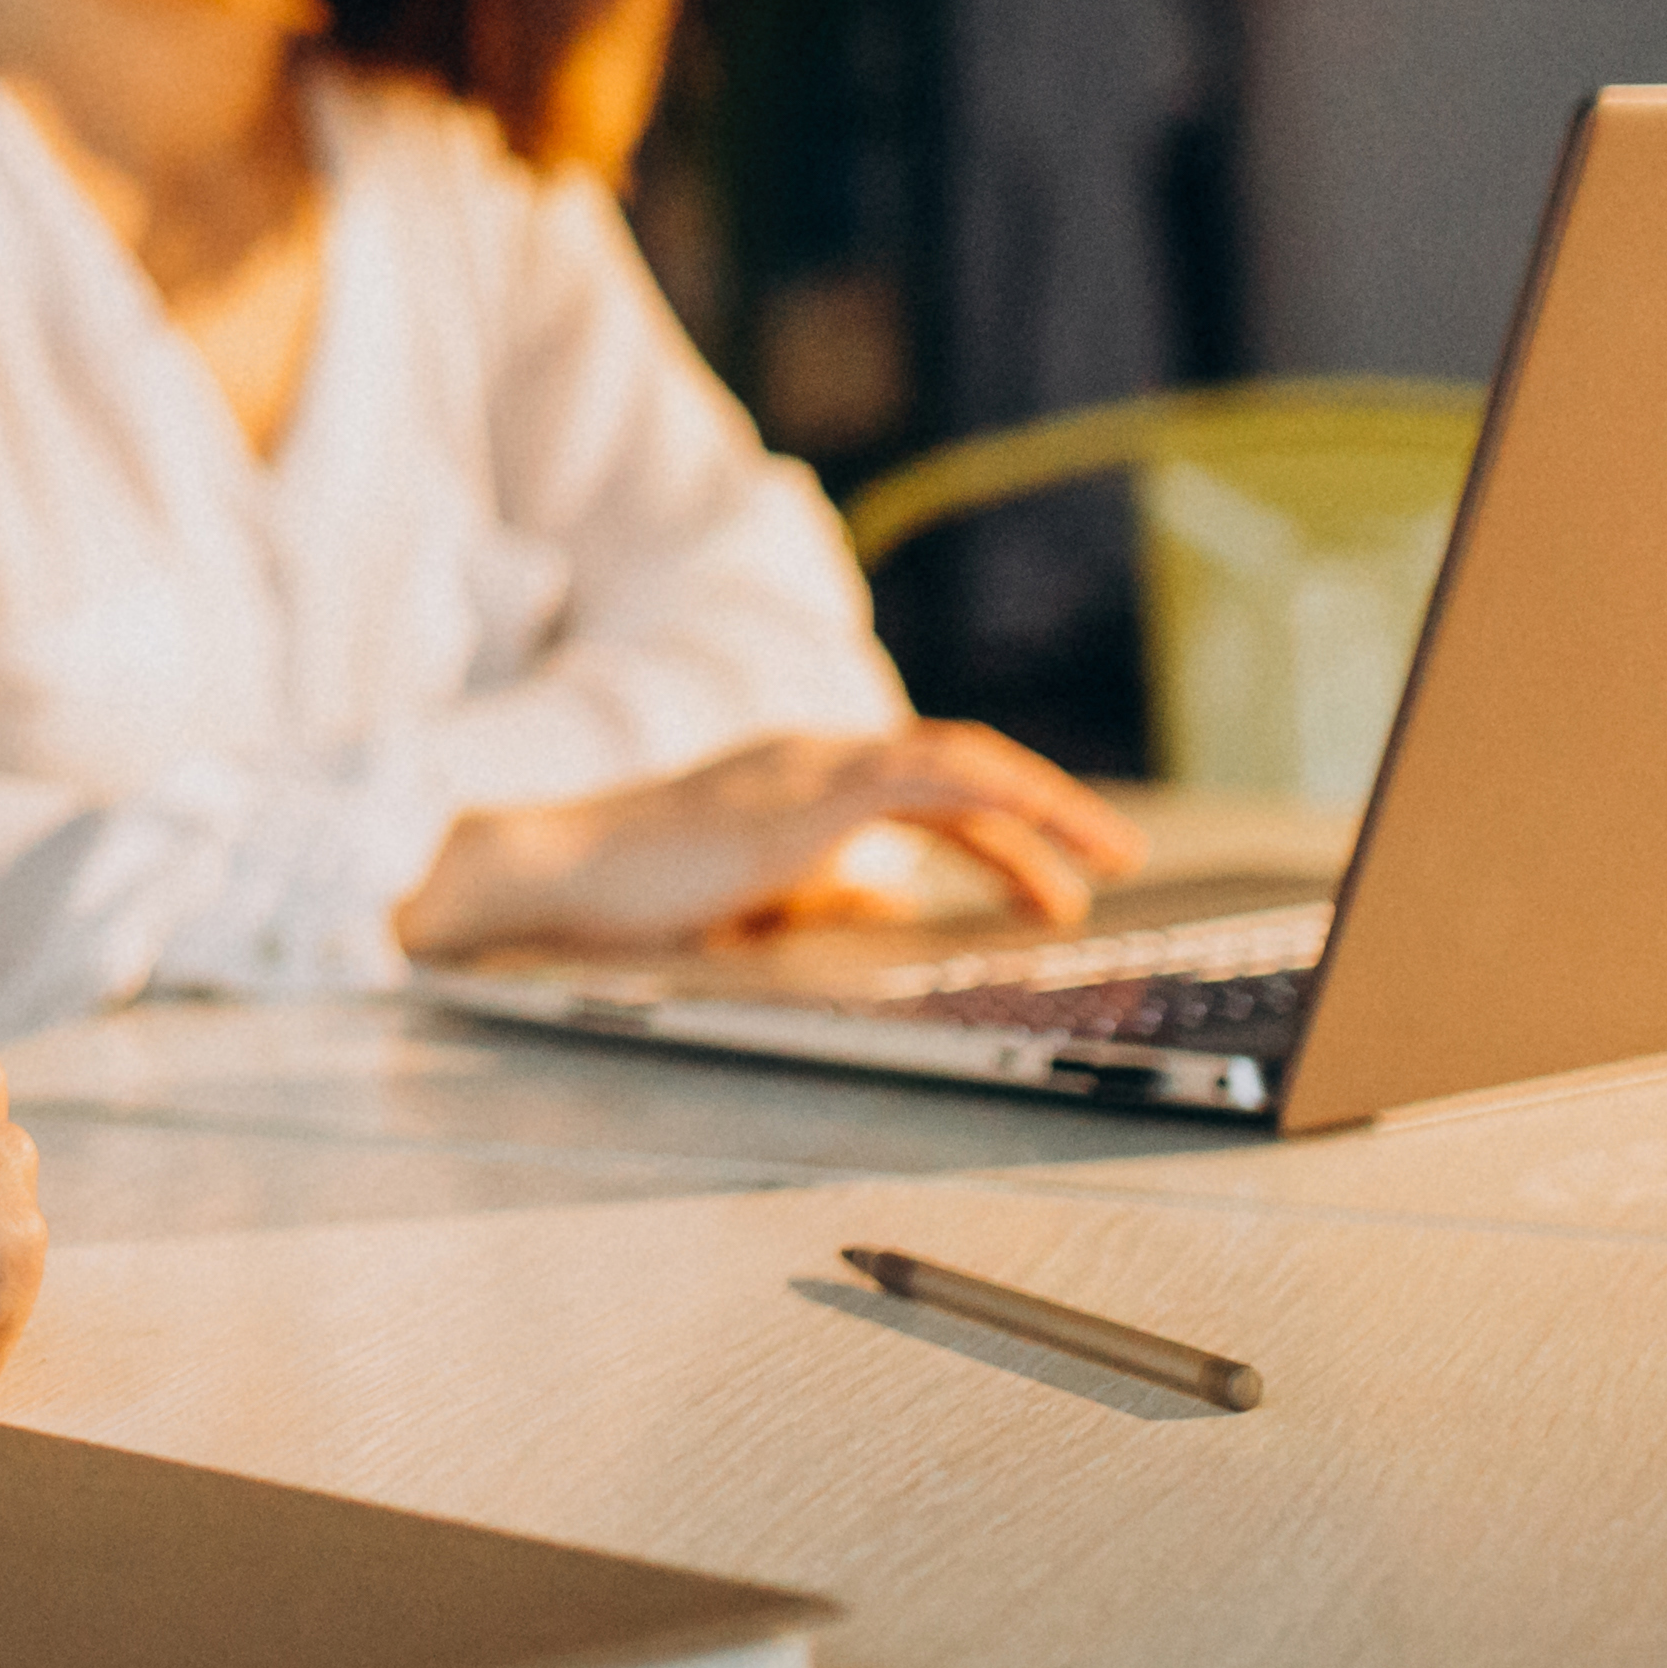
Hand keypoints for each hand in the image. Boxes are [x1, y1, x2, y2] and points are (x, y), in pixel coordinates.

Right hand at [393, 721, 1143, 958]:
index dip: (1000, 834)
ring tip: (1104, 859)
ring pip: (958, 764)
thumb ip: (822, 897)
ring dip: (1043, 810)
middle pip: (956, 767)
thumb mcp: (750, 903)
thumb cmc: (629, 899)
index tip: (1052, 881)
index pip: (924, 791)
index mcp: (798, 783)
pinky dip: (999, 806)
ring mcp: (811, 764)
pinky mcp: (809, 789)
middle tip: (1110, 860)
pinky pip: (931, 779)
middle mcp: (812, 756)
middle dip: (1044, 814)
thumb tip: (892, 911)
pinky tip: (1043, 846)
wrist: (556, 875)